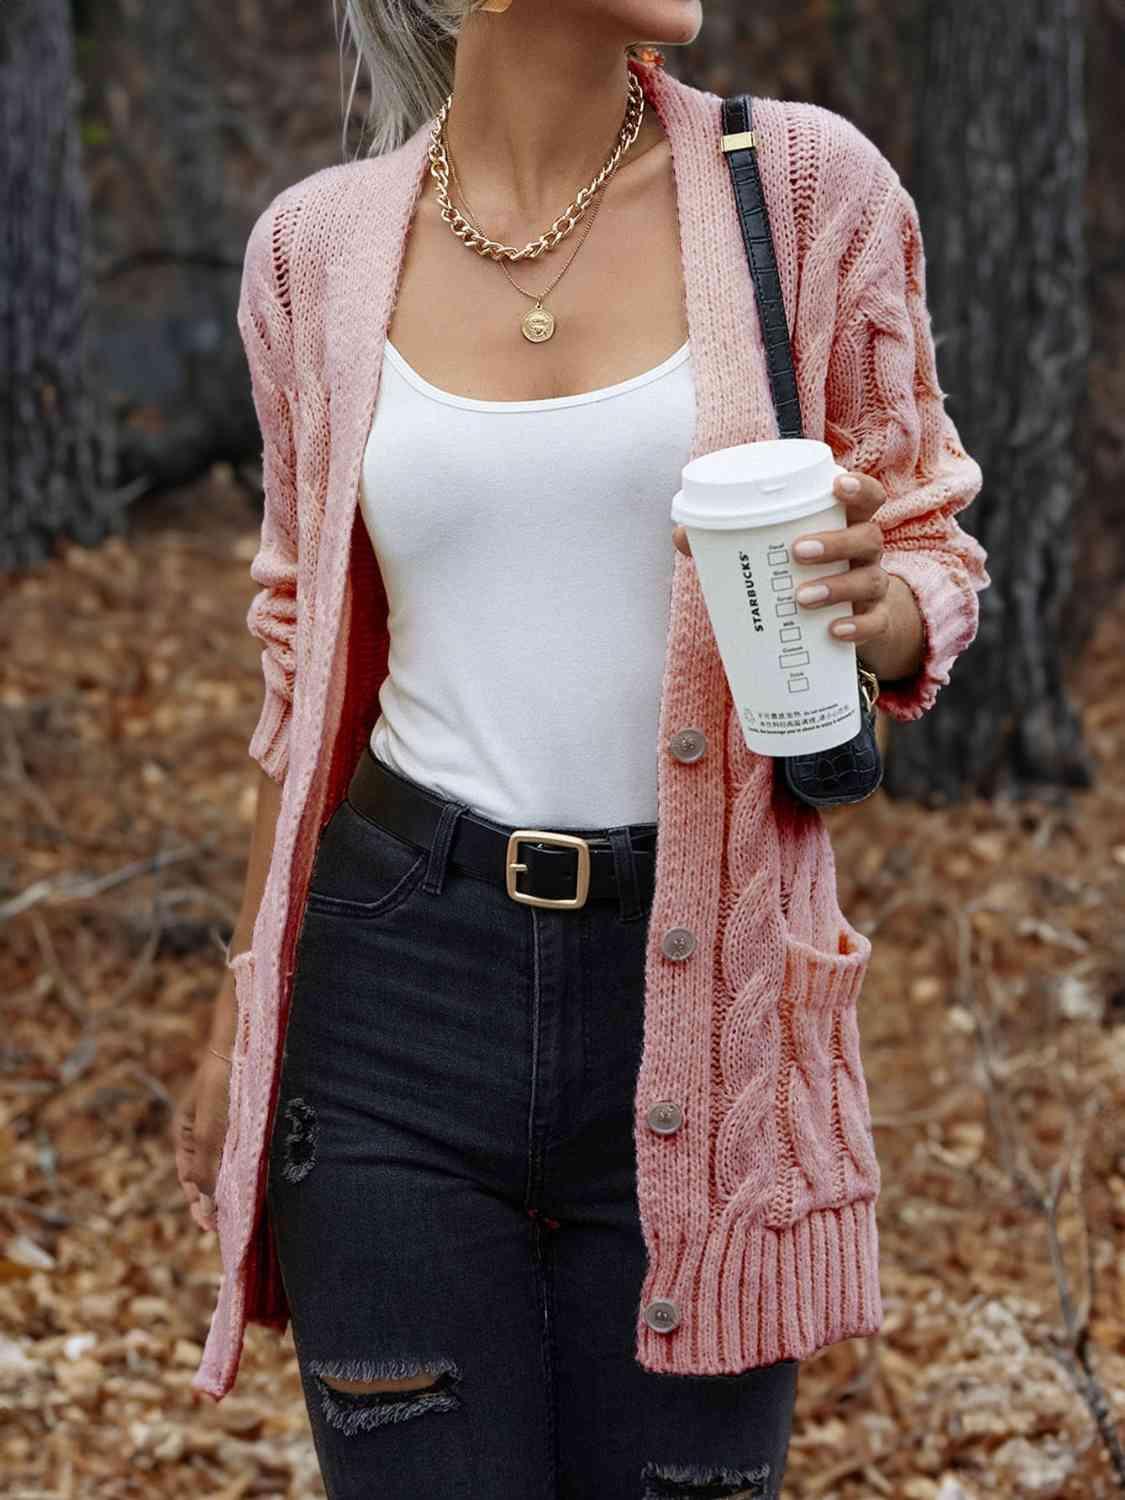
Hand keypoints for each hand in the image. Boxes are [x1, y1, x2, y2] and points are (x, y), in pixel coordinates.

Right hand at [171, 1049, 233, 1233]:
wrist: (243, 1042)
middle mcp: (204, 1132)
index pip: (190, 1180)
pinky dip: (247, 1167)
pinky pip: (243, 1150)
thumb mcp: (208, 1130)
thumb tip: (205, 1207)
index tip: (214, 1228)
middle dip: (217, 1200)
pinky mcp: (245, 1118)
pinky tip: (261, 1179)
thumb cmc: (221, 1083)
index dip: (200, 1206)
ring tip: (248, 1211)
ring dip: (235, 1186)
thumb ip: (205, 1167)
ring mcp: (225, 1124)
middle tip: (232, 1227)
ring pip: (227, 1164)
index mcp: (186, 1135)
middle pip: (208, 1175)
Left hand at [672, 468, 890, 653]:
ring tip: (800, 596)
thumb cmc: (805, 571)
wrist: (846, 618)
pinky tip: (832, 631)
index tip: (837, 485)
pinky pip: (875, 623)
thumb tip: (681, 536)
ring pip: (870, 579)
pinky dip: (856, 628)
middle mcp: (864, 552)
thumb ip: (733, 540)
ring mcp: (873, 586)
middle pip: (867, 536)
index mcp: (844, 523)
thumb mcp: (778, 554)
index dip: (859, 487)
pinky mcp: (875, 621)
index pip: (867, 497)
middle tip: (797, 551)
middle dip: (835, 541)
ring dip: (836, 586)